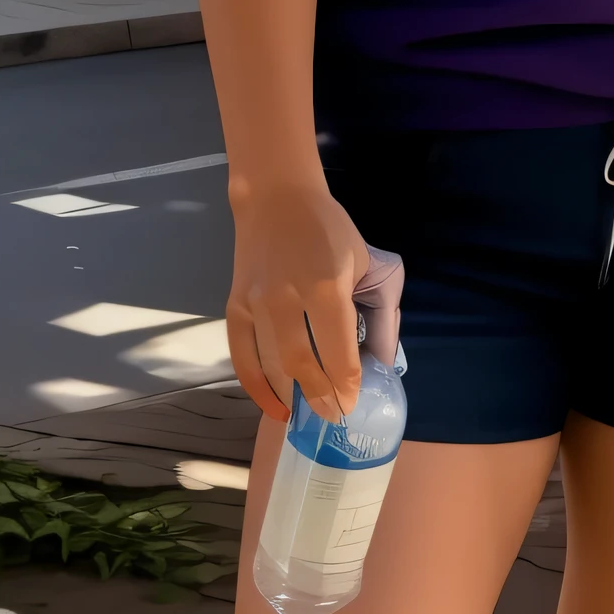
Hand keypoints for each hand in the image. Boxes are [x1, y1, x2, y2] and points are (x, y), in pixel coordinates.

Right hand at [224, 176, 370, 421]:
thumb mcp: (362, 262)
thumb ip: (371, 309)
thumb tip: (379, 356)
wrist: (277, 198)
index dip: (346, 383)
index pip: (337, 351)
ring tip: (308, 413)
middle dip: (320, 397)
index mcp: (325, 286)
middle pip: (302, 364)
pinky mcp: (234, 306)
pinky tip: (274, 406)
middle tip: (333, 416)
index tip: (351, 403)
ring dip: (291, 395)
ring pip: (272, 366)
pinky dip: (256, 387)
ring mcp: (256, 303)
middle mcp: (287, 299)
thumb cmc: (329, 229)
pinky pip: (242, 357)